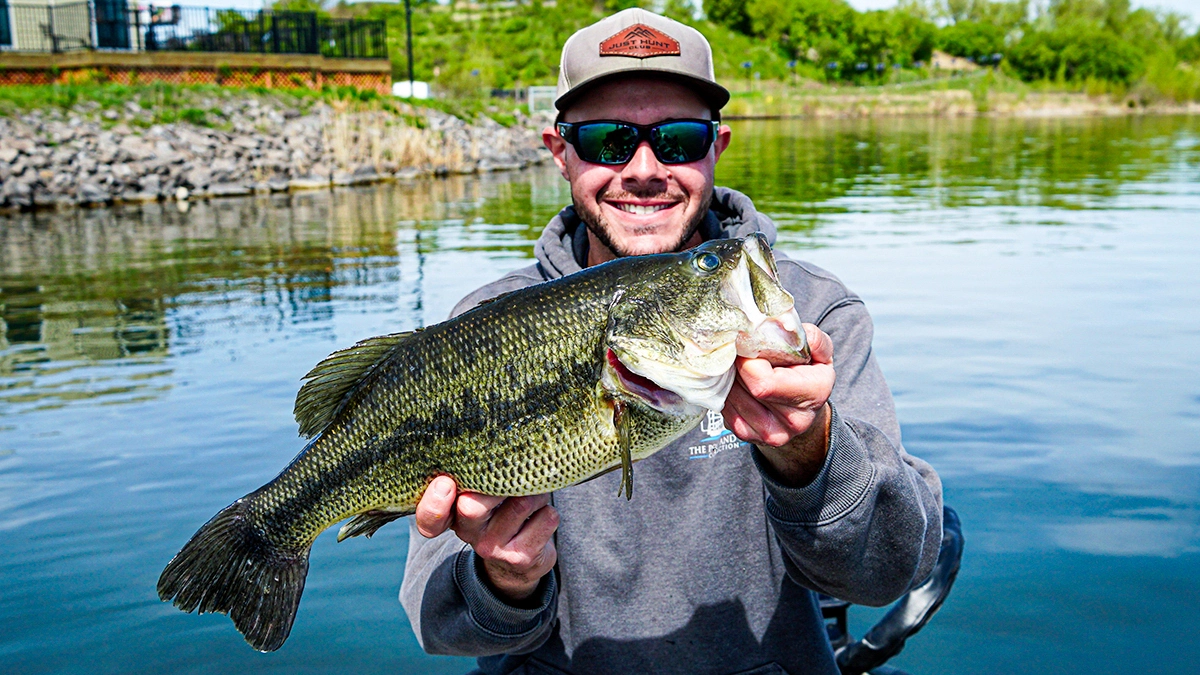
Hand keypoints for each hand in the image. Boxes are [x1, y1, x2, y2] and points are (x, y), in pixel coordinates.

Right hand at [415, 475, 558, 603]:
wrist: (520, 564)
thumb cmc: (501, 515)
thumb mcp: (484, 499)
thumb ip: (481, 479)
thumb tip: (499, 448)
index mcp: (453, 516)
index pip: (430, 518)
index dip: (434, 503)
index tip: (445, 483)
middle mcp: (468, 534)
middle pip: (473, 506)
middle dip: (504, 482)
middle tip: (516, 477)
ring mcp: (493, 549)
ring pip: (522, 503)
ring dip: (537, 494)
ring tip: (534, 498)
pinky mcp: (520, 558)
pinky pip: (546, 518)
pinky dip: (549, 512)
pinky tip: (540, 519)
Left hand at [722, 323, 835, 485]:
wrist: (804, 410)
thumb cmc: (809, 375)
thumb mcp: (820, 353)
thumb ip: (812, 338)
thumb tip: (786, 326)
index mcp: (814, 394)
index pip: (764, 382)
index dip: (748, 359)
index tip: (746, 343)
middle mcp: (794, 420)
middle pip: (746, 388)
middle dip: (738, 365)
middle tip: (740, 351)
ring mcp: (770, 433)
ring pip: (731, 398)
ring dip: (730, 378)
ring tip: (739, 367)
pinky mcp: (748, 436)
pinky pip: (724, 409)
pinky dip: (726, 392)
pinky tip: (737, 383)